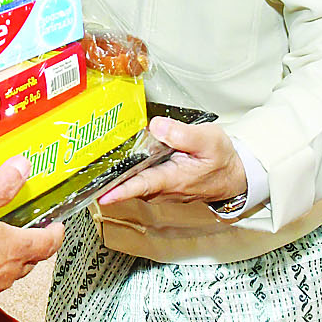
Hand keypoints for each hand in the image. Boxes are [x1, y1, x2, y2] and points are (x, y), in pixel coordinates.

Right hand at [0, 160, 63, 321]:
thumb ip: (0, 186)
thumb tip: (21, 167)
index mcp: (16, 247)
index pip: (49, 242)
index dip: (56, 233)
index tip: (58, 226)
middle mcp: (10, 269)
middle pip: (34, 258)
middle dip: (36, 243)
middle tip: (33, 230)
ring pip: (13, 270)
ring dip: (13, 256)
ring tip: (2, 240)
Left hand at [98, 118, 246, 208]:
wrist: (236, 174)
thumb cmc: (223, 159)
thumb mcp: (209, 141)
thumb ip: (182, 134)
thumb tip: (157, 127)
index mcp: (174, 178)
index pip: (142, 185)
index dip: (121, 190)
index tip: (102, 195)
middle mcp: (165, 188)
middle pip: (131, 185)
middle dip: (109, 182)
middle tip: (85, 176)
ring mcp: (163, 188)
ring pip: (135, 183)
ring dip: (117, 178)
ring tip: (94, 168)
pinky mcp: (163, 183)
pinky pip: (142, 180)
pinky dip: (129, 173)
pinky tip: (119, 163)